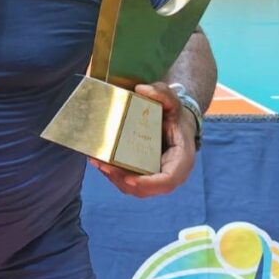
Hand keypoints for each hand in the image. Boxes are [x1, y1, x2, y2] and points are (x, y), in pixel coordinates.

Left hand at [89, 82, 196, 197]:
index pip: (167, 180)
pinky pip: (128, 182)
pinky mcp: (144, 176)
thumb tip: (141, 89)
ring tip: (97, 162)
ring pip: (134, 188)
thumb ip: (162, 93)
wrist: (175, 123)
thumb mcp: (173, 101)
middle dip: (123, 179)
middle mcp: (170, 174)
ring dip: (114, 178)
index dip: (149, 183)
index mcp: (181, 160)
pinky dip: (113, 175)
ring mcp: (156, 178)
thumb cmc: (175, 115)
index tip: (130, 178)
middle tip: (104, 165)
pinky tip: (100, 162)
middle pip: (146, 188)